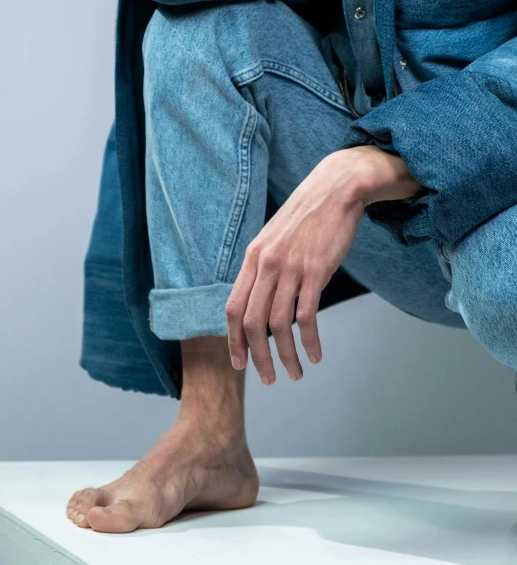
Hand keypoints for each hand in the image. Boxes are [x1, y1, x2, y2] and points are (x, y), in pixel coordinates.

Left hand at [226, 145, 423, 384]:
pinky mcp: (316, 270)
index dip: (233, 340)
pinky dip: (311, 341)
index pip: (233, 307)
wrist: (335, 189)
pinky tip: (316, 354)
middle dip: (258, 357)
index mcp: (253, 257)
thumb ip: (265, 268)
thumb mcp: (274, 239)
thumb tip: (263, 302)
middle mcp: (266, 264)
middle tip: (269, 378)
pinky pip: (308, 315)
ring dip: (286, 356)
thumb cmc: (308, 217)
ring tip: (295, 373)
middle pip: (252, 323)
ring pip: (280, 325)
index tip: (239, 363)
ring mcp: (290, 267)